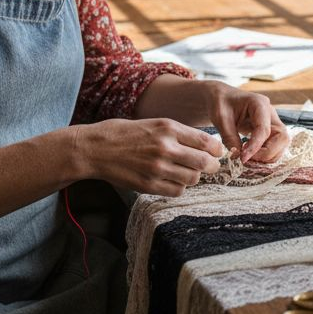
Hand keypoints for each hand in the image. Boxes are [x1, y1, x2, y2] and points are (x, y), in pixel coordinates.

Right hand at [78, 118, 223, 196]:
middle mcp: (165, 147)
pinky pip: (176, 191)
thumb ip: (178, 133)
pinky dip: (179, 187)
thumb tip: (205, 145)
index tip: (217, 152)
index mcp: (168, 128)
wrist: (95, 148)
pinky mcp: (148, 185)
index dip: (217, 149)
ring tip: (187, 172)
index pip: (206, 141)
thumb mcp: (154, 123)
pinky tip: (173, 180)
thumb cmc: (124, 133)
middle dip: (211, 165)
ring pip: (192, 178)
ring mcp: (156, 168)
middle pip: (203, 162)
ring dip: (194, 176)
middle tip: (210, 166)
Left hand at [196, 81, 288, 163]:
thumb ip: (229, 137)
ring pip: (281, 144)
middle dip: (267, 152)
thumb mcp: (220, 118)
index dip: (255, 146)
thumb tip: (238, 156)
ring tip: (248, 159)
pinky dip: (265, 155)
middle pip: (282, 137)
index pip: (264, 129)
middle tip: (248, 159)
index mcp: (259, 104)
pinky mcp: (269, 131)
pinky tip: (250, 157)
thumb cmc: (221, 103)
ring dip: (268, 156)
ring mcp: (272, 122)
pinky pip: (275, 146)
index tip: (243, 158)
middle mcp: (270, 113)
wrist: (222, 99)